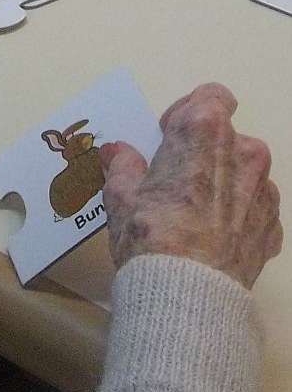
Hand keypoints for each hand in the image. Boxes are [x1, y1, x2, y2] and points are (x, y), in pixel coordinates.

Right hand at [101, 82, 281, 289]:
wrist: (188, 295)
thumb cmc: (150, 235)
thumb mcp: (121, 196)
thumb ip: (123, 167)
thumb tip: (118, 153)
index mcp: (204, 130)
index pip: (210, 95)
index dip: (187, 113)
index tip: (168, 137)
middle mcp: (243, 151)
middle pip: (226, 136)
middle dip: (204, 151)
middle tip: (176, 179)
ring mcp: (264, 190)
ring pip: (245, 172)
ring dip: (224, 182)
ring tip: (196, 213)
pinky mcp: (273, 226)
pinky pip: (255, 208)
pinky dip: (238, 215)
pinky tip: (213, 236)